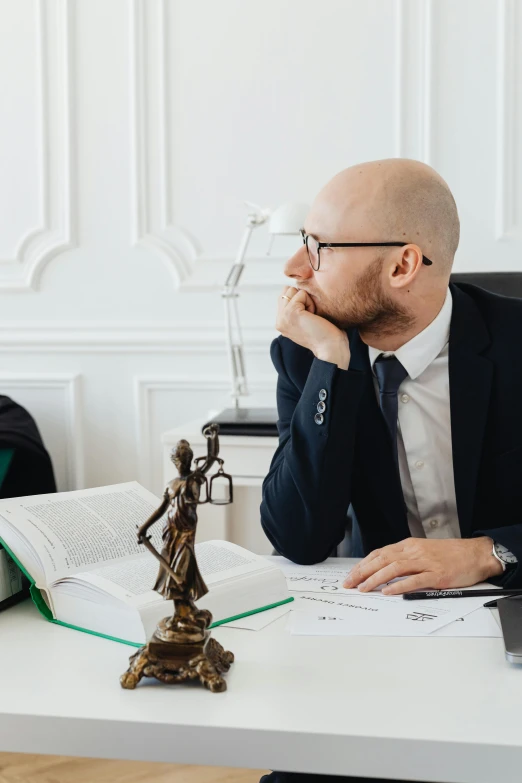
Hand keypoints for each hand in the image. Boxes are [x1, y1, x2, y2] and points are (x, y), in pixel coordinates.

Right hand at [277, 287, 350, 368]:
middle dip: (302, 298)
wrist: (330, 348)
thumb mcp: (306, 319)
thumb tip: (296, 289)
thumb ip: (296, 307)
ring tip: (312, 316)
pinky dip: (311, 302)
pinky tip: (314, 317)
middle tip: (311, 316)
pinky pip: (301, 294)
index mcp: (281, 322)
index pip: (285, 296)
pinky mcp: (291, 312)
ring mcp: (283, 317)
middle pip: (287, 290)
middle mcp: (279, 320)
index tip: (309, 318)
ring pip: (293, 290)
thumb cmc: (326, 334)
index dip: (300, 300)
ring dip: (306, 300)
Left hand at [343, 536, 502, 594]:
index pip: (379, 553)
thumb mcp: (423, 551)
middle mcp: (414, 552)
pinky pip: (415, 580)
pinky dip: (400, 586)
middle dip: (363, 572)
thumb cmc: (451, 554)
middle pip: (382, 560)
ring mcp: (425, 563)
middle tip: (350, 583)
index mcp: (409, 546)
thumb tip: (384, 570)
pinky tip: (389, 592)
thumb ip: (405, 559)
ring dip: (376, 579)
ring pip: (394, 568)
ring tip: (363, 588)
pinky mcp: (437, 575)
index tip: (352, 575)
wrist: (476, 554)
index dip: (363, 564)